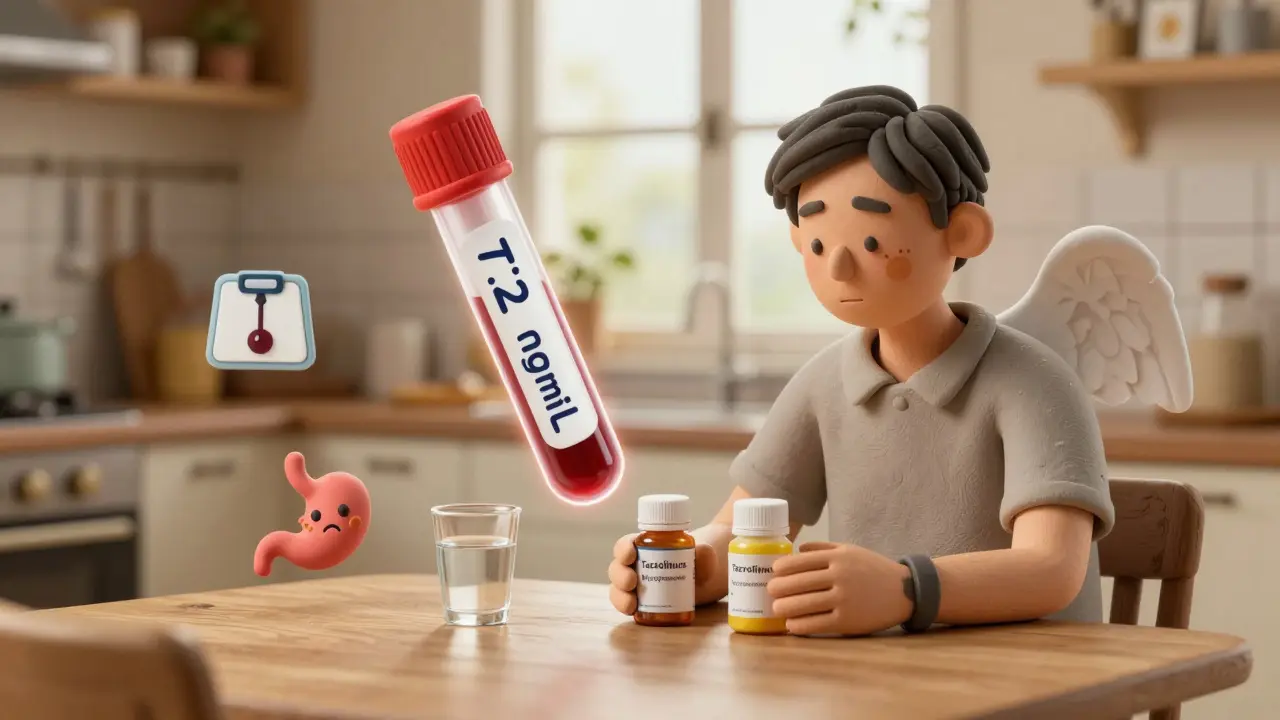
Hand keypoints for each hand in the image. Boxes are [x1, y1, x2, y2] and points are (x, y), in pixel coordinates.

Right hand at [607, 534, 718, 614]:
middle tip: (632, 581)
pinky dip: (624, 608)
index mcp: (645, 547)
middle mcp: (636, 565)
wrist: (705, 581)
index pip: (626, 544)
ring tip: (631, 603)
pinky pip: (626, 604)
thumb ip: (704, 553)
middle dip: (620, 575)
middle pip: (618, 567)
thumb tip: (702, 551)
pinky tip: (632, 612)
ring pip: (618, 588)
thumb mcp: (704, 556)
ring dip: (619, 595)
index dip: (623, 549)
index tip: (630, 555)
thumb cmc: (699, 561)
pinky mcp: (640, 603)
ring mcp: (636, 585)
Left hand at [767, 541, 913, 635]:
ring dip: (784, 607)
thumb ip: (823, 547)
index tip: (773, 572)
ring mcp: (843, 599)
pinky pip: (817, 624)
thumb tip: (796, 549)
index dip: (781, 568)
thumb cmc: (872, 569)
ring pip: (804, 604)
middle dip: (778, 588)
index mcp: (838, 557)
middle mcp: (839, 576)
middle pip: (798, 583)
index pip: (800, 562)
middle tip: (769, 592)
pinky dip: (800, 625)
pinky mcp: (847, 621)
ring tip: (776, 609)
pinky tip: (791, 625)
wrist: (904, 591)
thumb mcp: (850, 550)